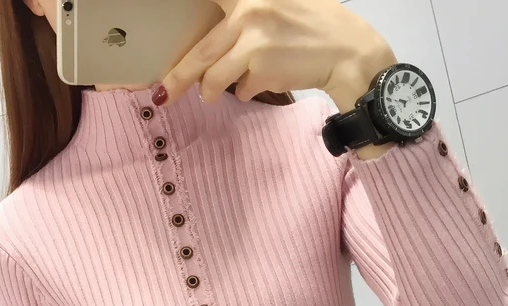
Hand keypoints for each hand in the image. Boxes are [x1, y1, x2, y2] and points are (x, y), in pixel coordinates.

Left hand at [156, 0, 395, 112]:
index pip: (206, 1)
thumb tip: (213, 43)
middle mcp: (247, 11)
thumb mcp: (278, 5)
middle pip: (199, 52)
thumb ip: (245, 17)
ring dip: (213, 90)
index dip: (183, 35)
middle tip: (164, 93)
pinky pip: (242, 89)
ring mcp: (253, 41)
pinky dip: (249, 91)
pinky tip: (267, 80)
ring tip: (213, 94)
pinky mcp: (262, 68)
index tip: (159, 49)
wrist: (348, 51)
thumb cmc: (314, 27)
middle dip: (177, 78)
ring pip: (215, 77)